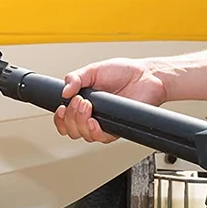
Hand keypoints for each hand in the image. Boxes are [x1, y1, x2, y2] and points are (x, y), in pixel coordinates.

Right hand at [54, 58, 169, 143]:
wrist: (146, 76)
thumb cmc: (124, 72)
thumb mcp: (93, 70)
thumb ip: (75, 78)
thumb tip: (63, 92)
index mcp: (83, 101)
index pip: (65, 118)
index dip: (59, 118)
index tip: (61, 108)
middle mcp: (92, 115)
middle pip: (71, 130)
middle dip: (70, 117)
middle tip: (79, 101)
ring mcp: (104, 123)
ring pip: (83, 135)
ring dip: (80, 121)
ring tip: (87, 104)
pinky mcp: (116, 128)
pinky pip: (101, 138)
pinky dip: (93, 130)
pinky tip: (93, 120)